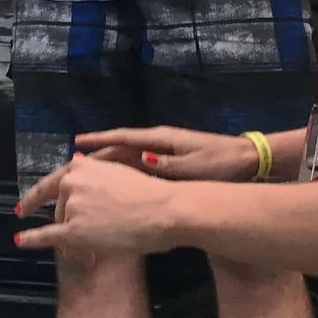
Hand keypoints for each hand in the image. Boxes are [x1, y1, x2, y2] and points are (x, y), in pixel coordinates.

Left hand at [14, 152, 180, 257]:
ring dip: (71, 234)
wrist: (164, 210)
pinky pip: (48, 235)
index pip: (54, 182)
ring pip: (63, 223)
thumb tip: (74, 162)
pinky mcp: (74, 230)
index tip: (26, 204)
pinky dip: (31, 239)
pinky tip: (20, 240)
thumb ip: (93, 172)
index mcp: (81, 166)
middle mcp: (71, 182)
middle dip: (66, 219)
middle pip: (60, 206)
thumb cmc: (149, 193)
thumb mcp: (116, 172)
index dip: (37, 195)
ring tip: (93, 243)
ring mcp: (71, 206)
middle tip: (82, 232)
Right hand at [76, 125, 256, 180]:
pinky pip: (137, 164)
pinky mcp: (168, 161)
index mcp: (160, 139)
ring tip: (84, 173)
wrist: (245, 161)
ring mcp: (162, 151)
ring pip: (127, 156)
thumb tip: (140, 160)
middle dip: (96, 154)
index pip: (123, 137)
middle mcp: (157, 142)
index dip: (99, 140)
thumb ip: (168, 165)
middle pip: (120, 148)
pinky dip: (121, 170)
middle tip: (72, 164)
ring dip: (106, 163)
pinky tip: (111, 180)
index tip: (77, 143)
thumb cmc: (220, 164)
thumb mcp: (195, 167)